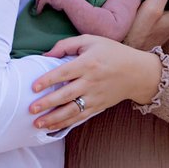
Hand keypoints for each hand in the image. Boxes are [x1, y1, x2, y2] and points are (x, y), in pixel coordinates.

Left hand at [28, 35, 162, 130]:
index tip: (34, 87)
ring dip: (54, 118)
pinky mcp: (98, 106)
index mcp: (88, 63)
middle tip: (31, 109)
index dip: (48, 80)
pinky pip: (80, 117)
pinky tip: (52, 127)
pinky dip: (65, 123)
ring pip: (72, 110)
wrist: (137, 72)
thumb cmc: (112, 53)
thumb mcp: (91, 40)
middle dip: (47, 103)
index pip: (64, 72)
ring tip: (37, 123)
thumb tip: (46, 55)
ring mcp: (95, 96)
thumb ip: (67, 45)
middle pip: (66, 94)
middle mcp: (91, 81)